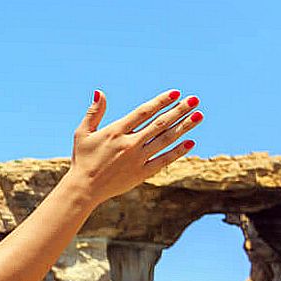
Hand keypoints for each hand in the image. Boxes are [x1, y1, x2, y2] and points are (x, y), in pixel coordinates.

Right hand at [65, 88, 202, 205]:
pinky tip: (190, 142)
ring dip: (184, 127)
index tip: (176, 93)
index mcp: (116, 131)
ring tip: (198, 115)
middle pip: (159, 124)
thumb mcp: (82, 133)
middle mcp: (129, 144)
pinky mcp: (141, 174)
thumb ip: (94, 112)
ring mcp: (137, 159)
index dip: (161, 101)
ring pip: (165, 140)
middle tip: (194, 100)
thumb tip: (99, 92)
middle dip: (179, 110)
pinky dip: (177, 152)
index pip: (143, 112)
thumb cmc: (82, 159)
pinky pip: (163, 160)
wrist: (83, 188)